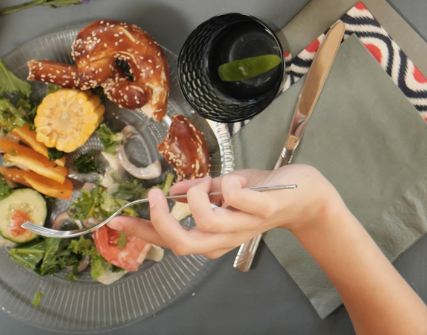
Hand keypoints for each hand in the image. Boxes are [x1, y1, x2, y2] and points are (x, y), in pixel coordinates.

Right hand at [108, 164, 338, 259]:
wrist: (308, 196)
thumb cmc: (266, 192)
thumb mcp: (227, 190)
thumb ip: (201, 193)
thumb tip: (173, 190)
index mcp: (214, 233)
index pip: (171, 240)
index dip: (143, 231)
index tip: (117, 219)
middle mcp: (227, 236)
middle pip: (184, 244)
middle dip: (162, 222)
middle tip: (156, 195)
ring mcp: (246, 224)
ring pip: (208, 226)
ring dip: (197, 198)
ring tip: (205, 182)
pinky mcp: (266, 208)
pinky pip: (242, 204)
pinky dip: (231, 190)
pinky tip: (231, 181)